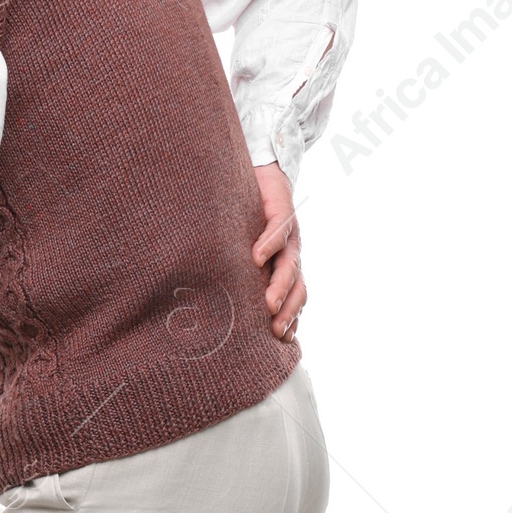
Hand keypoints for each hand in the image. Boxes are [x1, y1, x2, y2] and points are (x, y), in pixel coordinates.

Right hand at [251, 161, 304, 340]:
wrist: (261, 172)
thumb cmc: (247, 217)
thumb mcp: (244, 251)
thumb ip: (240, 275)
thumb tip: (213, 305)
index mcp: (285, 267)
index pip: (295, 298)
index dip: (291, 318)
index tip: (282, 340)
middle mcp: (291, 253)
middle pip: (298, 288)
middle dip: (288, 311)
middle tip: (276, 331)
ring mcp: (289, 233)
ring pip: (291, 264)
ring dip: (281, 285)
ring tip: (269, 303)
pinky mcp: (281, 209)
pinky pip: (279, 230)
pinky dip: (269, 244)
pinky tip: (257, 257)